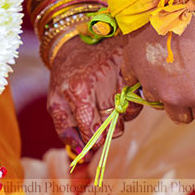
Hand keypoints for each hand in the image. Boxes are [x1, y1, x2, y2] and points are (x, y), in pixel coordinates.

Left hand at [47, 34, 141, 153]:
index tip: (91, 140)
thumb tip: (81, 153)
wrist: (76, 41)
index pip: (92, 130)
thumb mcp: (56, 101)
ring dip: (119, 118)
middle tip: (98, 122)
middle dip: (105, 131)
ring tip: (107, 106)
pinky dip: (130, 105)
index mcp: (78, 91)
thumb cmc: (65, 75)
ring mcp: (118, 73)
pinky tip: (118, 97)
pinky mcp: (131, 67)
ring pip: (128, 115)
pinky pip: (138, 99)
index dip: (92, 140)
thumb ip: (65, 129)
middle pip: (113, 127)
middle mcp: (100, 82)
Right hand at [122, 7, 194, 135]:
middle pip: (180, 117)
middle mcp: (172, 96)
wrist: (172, 1)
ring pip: (157, 101)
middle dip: (188, 111)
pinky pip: (135, 83)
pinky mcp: (133, 70)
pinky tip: (150, 69)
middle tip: (193, 96)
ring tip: (172, 77)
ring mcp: (150, 84)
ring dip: (165, 94)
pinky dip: (143, 79)